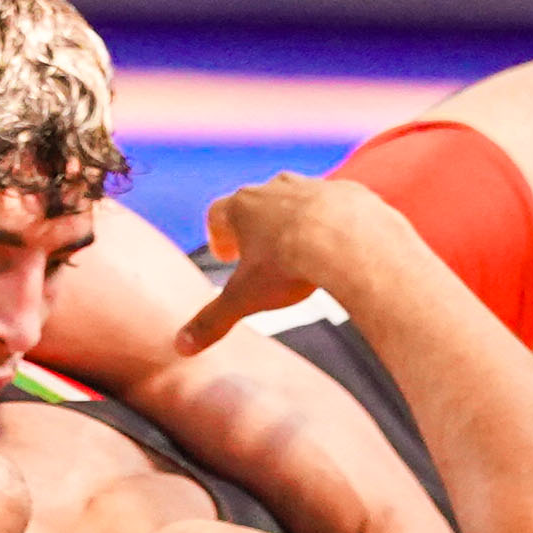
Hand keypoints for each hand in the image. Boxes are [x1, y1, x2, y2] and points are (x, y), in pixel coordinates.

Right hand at [177, 172, 397, 351]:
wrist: (350, 241)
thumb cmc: (291, 265)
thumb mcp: (245, 299)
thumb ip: (213, 321)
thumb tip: (182, 347)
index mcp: (242, 207)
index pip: (217, 214)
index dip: (218, 235)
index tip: (225, 255)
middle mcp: (274, 188)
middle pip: (257, 202)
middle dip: (255, 227)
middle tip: (260, 252)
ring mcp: (313, 186)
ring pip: (297, 199)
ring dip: (296, 221)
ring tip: (302, 249)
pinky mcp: (347, 191)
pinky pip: (336, 204)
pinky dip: (334, 221)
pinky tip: (340, 244)